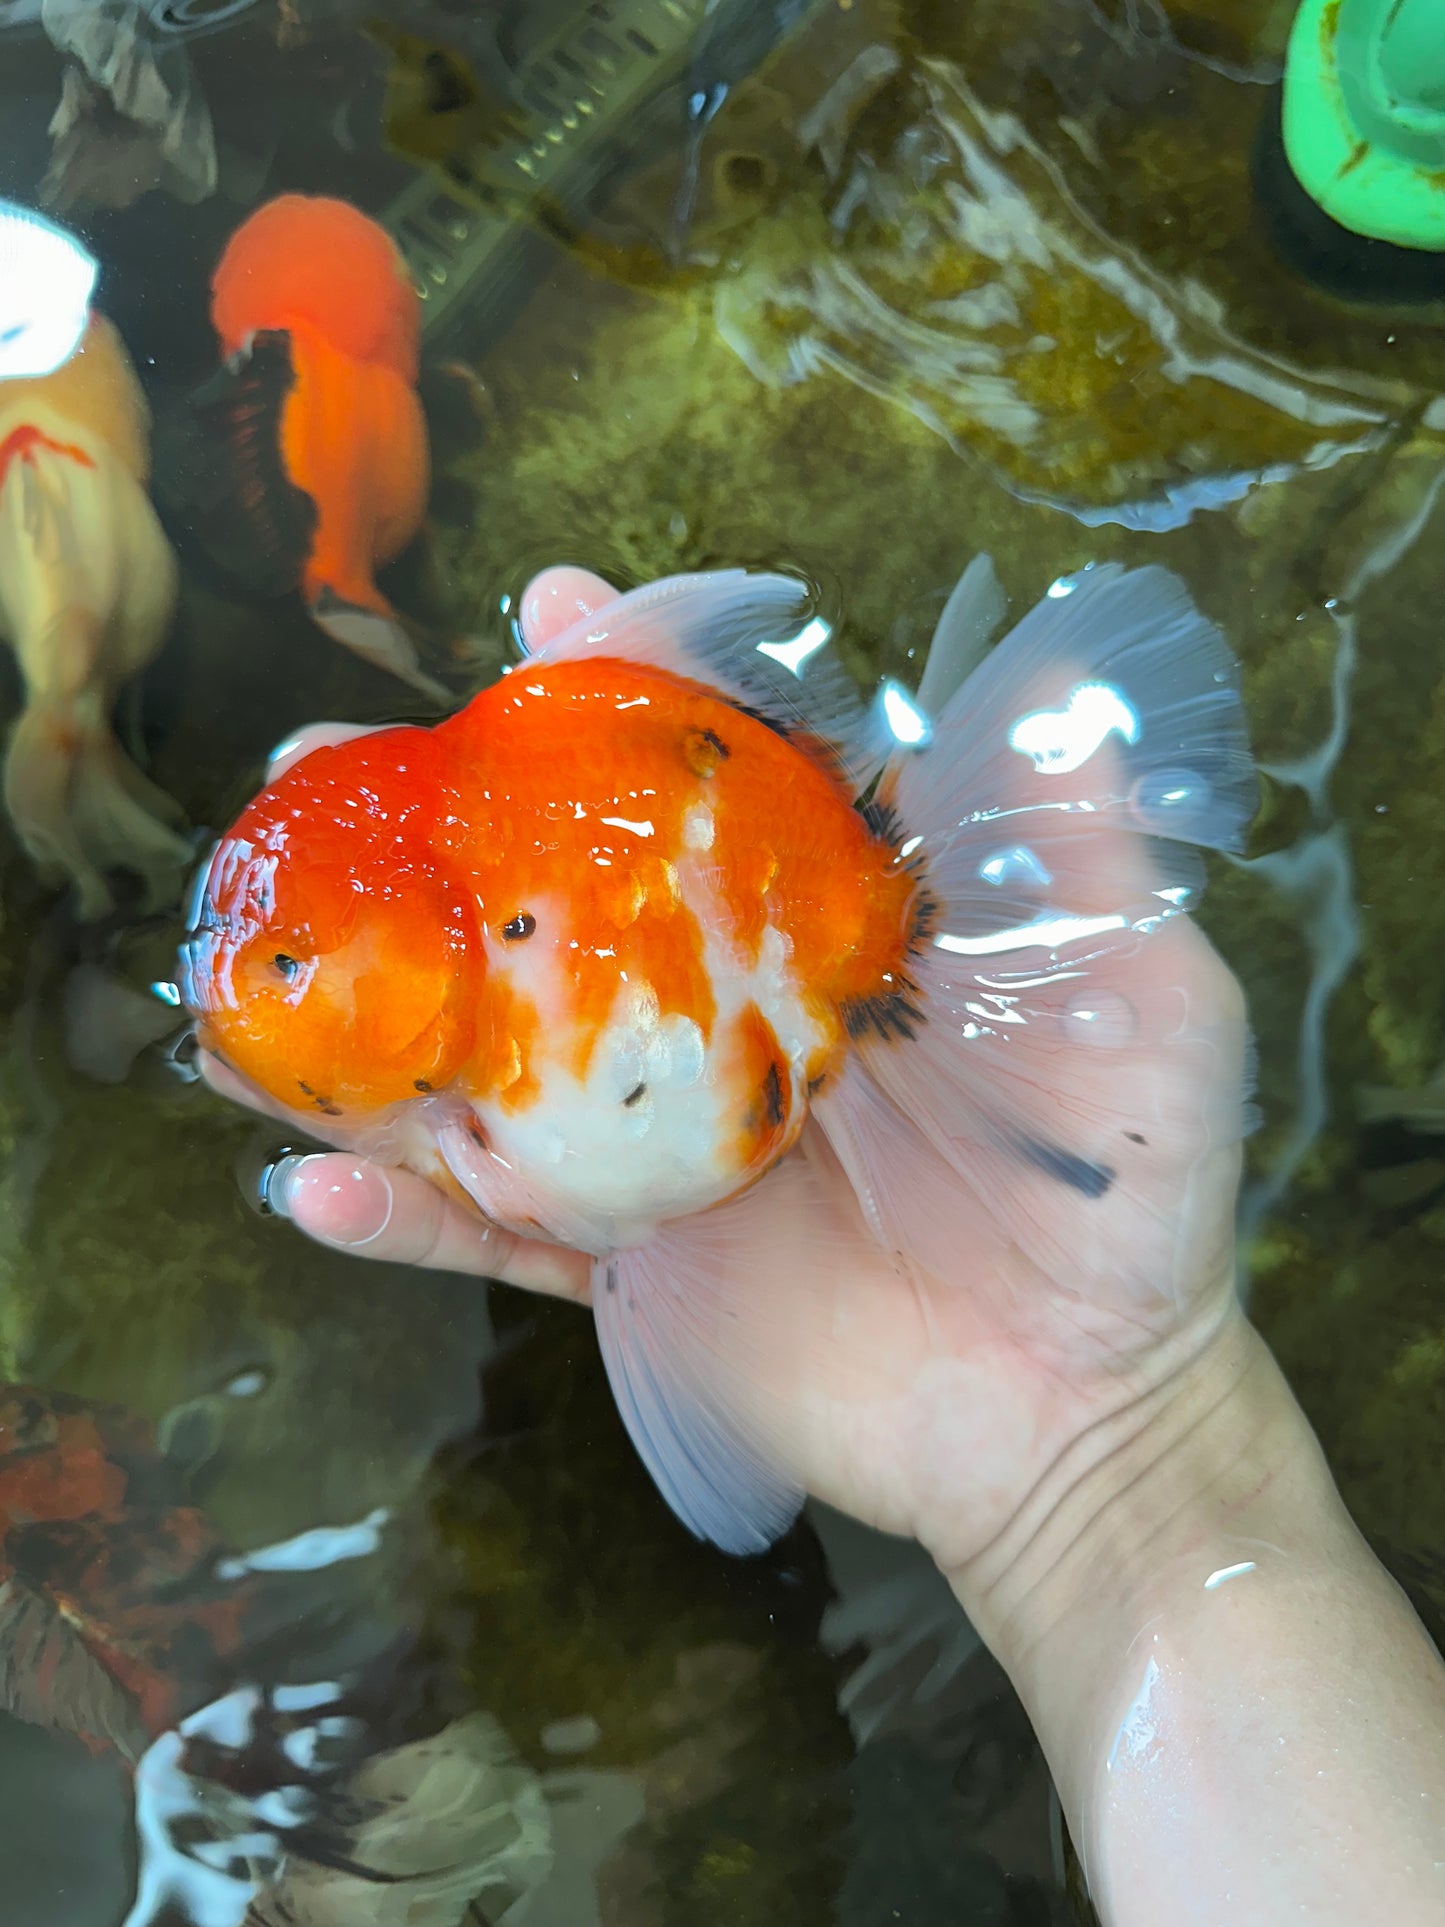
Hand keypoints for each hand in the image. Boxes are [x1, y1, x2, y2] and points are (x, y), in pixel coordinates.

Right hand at [200, 563, 1250, 1584]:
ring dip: (366, 1011)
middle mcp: (722, 1019)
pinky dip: (405, 1219)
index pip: (715, 784)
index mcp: (829, 935)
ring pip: (489, 1063)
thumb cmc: (1123, 1201)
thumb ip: (1088, 865)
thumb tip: (1059, 709)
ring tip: (249, 958)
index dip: (638, 688)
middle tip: (331, 755)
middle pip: (561, 902)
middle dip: (440, 826)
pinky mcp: (635, 1266)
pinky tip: (308, 1185)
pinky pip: (500, 1238)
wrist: (1080, 1413)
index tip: (556, 610)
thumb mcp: (1146, 1007)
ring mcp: (662, 1144)